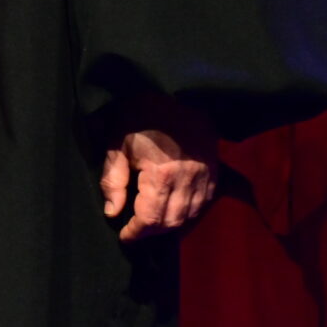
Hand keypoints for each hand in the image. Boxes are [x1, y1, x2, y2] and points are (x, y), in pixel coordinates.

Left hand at [100, 123, 216, 242]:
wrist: (178, 91)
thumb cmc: (142, 113)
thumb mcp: (118, 142)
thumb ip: (114, 180)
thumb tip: (112, 211)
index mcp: (161, 174)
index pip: (149, 219)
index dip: (135, 232)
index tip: (123, 235)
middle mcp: (187, 180)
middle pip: (171, 222)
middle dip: (151, 231)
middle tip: (134, 230)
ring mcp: (205, 177)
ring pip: (189, 216)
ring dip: (169, 225)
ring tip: (151, 223)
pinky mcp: (214, 172)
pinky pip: (203, 204)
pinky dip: (188, 213)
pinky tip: (174, 210)